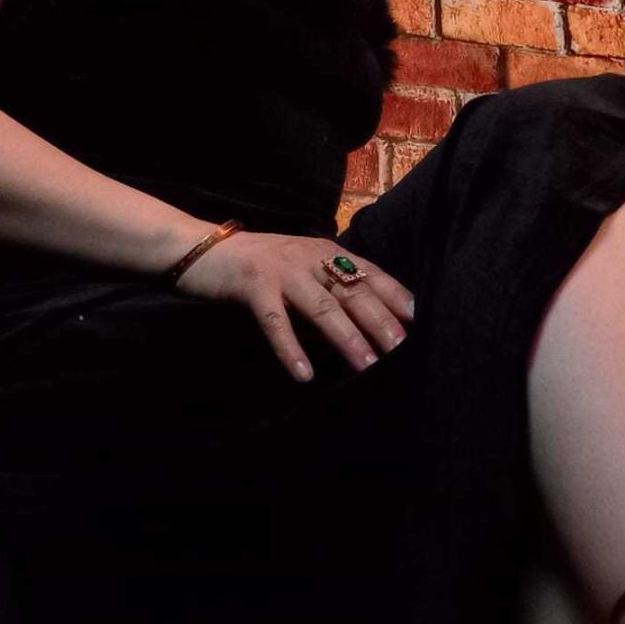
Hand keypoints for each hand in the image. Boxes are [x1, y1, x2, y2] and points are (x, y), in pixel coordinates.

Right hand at [172, 229, 414, 381]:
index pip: (370, 273)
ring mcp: (282, 272)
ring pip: (321, 307)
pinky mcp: (253, 287)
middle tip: (400, 349)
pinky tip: (304, 373)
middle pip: (352, 292)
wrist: (206, 249)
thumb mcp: (302, 265)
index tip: (418, 320)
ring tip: (366, 365)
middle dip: (379, 321)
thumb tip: (371, 318)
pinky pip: (275, 321)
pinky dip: (291, 348)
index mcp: (326, 251)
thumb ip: (331, 283)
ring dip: (346, 337)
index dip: (395, 295)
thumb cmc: (261, 264)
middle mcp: (309, 258)